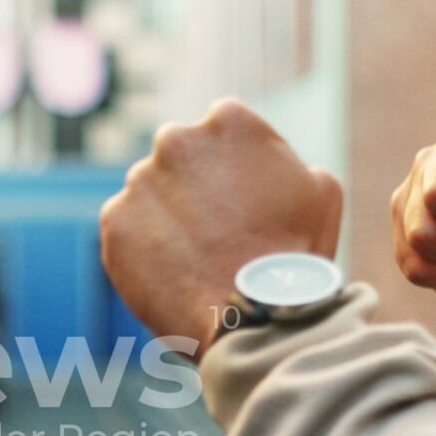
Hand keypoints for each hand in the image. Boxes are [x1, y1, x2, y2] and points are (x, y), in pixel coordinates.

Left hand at [100, 99, 342, 352]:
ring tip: (195, 260)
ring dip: (165, 218)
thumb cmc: (295, 254)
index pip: (221, 133)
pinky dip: (142, 249)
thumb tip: (273, 168)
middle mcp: (175, 139)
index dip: (233, 169)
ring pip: (149, 195)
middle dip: (192, 185)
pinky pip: (127, 230)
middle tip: (214, 230)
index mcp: (228, 120)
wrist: (253, 315)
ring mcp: (139, 180)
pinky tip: (172, 274)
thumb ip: (289, 162)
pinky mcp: (114, 221)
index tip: (241, 200)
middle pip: (179, 158)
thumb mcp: (321, 192)